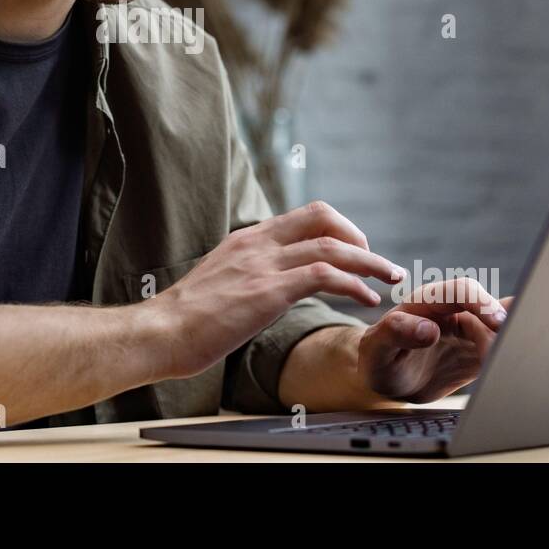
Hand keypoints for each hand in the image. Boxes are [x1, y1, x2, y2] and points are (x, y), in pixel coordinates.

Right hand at [147, 201, 406, 379]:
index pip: (304, 216)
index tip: (355, 254)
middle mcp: (258, 242)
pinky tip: (366, 300)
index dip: (338, 230)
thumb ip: (246, 276)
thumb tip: (264, 289)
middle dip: (359, 237)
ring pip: (333, 245)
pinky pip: (325, 275)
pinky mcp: (269, 291)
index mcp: (246, 239)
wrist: (158, 333)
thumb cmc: (183, 320)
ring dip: (371, 261)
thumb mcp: (219, 283)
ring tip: (390, 278)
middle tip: (376, 264)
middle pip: (323, 216)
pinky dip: (355, 284)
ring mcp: (264, 264)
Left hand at [355, 279, 515, 402]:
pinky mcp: (479, 351)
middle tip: (508, 350)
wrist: (388, 377)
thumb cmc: (378, 357)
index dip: (482, 302)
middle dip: (505, 326)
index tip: (497, 322)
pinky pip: (503, 346)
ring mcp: (469, 331)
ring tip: (503, 366)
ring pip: (502, 328)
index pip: (462, 290)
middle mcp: (453, 312)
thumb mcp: (375, 348)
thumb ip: (394, 332)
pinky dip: (512, 352)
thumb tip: (427, 329)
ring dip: (509, 343)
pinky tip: (514, 364)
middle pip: (491, 308)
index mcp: (429, 302)